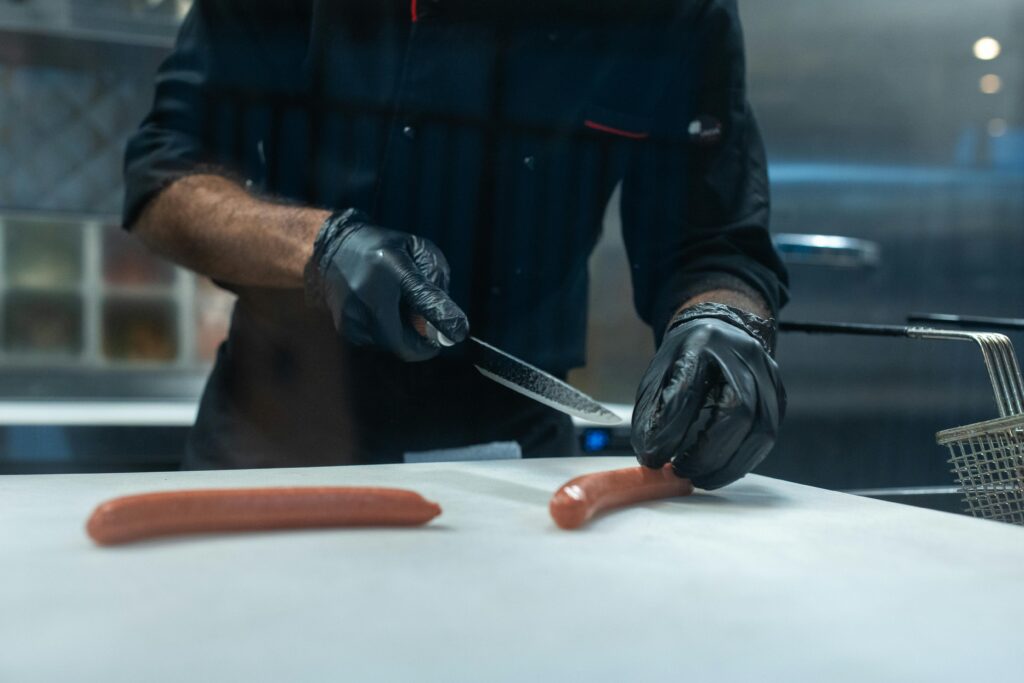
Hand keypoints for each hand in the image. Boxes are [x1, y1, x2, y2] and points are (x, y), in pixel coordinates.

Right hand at [305, 209, 468, 360]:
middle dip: (423, 342)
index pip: (424, 301)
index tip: (457, 333)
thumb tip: (448, 317)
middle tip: (430, 328)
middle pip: (406, 343)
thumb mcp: (417, 250)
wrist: (333, 251)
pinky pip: (378, 344)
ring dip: (404, 336)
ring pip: (393, 346)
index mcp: (392, 268)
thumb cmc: (383, 250)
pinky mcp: (346, 330)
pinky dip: (387, 334)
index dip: (444, 321)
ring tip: (396, 307)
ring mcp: (353, 318)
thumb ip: (436, 279)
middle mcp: (368, 297)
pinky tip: (380, 311)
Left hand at [631, 303, 784, 488]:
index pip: (688, 389)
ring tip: (701, 478)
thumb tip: (650, 455)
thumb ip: (651, 412)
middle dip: (708, 452)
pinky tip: (721, 469)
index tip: (654, 457)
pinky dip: (743, 460)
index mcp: (702, 342)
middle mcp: (742, 354)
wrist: (723, 329)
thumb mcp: (658, 373)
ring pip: (761, 428)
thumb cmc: (686, 356)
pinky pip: (768, 435)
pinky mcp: (778, 395)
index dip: (670, 429)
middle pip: (738, 409)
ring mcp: (767, 374)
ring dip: (729, 464)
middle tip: (682, 472)